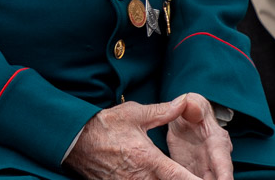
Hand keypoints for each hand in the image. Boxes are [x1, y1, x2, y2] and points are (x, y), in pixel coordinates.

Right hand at [64, 98, 203, 179]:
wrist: (75, 141)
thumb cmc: (104, 126)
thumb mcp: (135, 114)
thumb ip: (163, 112)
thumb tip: (184, 103)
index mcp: (149, 160)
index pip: (179, 177)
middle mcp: (141, 178)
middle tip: (200, 178)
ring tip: (177, 175)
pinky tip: (157, 176)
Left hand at [167, 94, 233, 179]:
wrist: (185, 119)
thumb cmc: (192, 110)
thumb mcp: (193, 104)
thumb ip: (192, 106)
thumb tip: (190, 105)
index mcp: (217, 142)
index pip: (224, 163)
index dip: (225, 176)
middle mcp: (214, 159)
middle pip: (217, 179)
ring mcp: (203, 169)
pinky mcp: (189, 173)